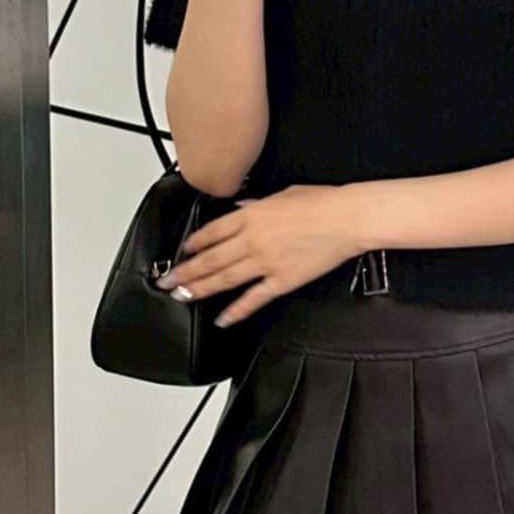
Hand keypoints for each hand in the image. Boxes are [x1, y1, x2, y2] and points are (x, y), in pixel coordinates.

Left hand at [158, 185, 366, 325]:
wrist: (346, 218)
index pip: (212, 232)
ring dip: (200, 289)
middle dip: (185, 271)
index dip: (193, 243)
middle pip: (210, 258)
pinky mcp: (282, 281)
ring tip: (183, 297)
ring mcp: (265, 262)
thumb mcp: (283, 194)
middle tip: (167, 281)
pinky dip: (236, 311)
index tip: (182, 252)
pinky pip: (253, 299)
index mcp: (250, 215)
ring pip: (225, 279)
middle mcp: (252, 239)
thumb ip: (258, 203)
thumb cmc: (322, 203)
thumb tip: (244, 205)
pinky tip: (223, 319)